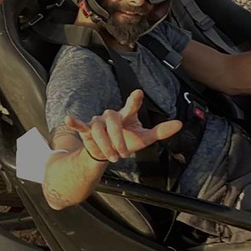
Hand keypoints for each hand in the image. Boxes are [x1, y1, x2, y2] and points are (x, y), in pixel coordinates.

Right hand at [65, 90, 182, 162]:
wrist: (108, 152)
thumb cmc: (127, 140)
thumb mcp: (145, 138)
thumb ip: (161, 131)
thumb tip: (180, 123)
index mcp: (127, 115)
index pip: (131, 106)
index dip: (134, 100)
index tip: (138, 93)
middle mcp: (112, 115)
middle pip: (114, 122)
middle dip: (118, 140)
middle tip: (122, 155)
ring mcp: (99, 121)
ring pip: (100, 130)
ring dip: (106, 145)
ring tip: (112, 157)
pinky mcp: (88, 130)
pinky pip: (81, 125)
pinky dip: (75, 123)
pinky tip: (69, 120)